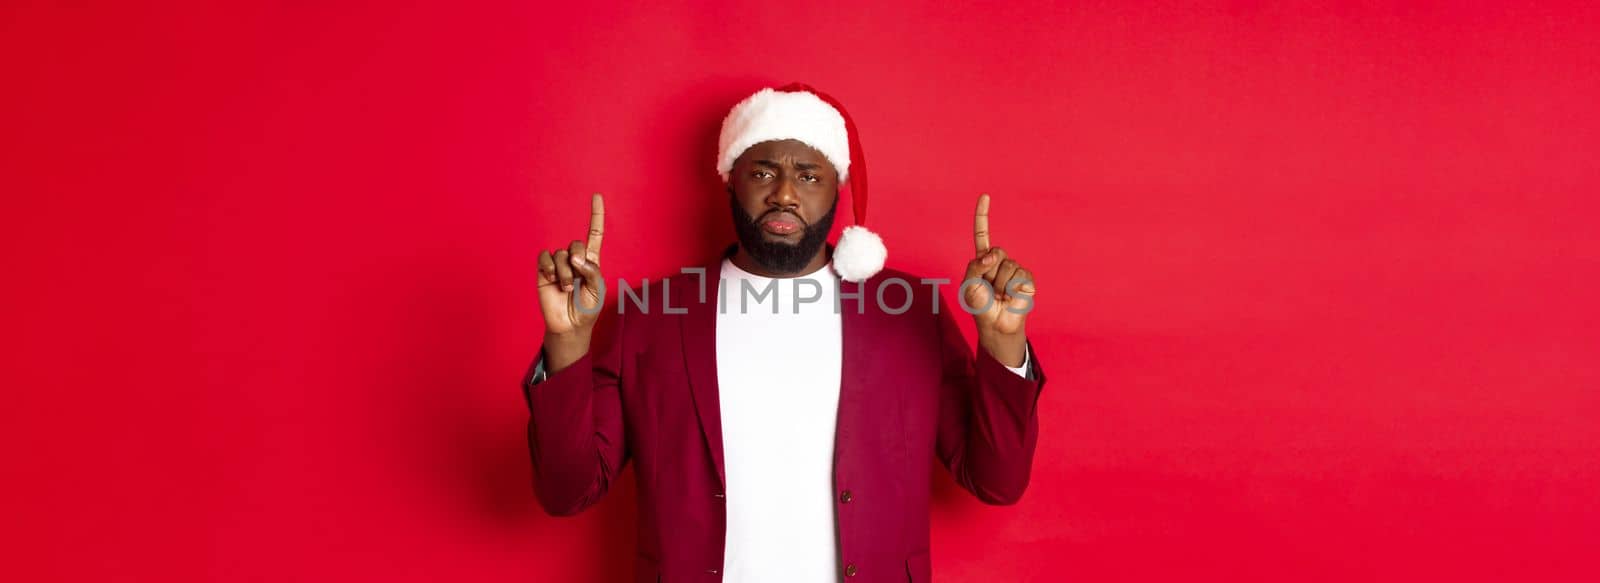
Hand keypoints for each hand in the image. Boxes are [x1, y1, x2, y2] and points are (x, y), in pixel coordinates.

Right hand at [536, 193, 605, 369]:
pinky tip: (551, 279)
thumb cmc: (587, 309)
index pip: (594, 234)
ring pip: (560, 253)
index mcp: (591, 262)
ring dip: (564, 272)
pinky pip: (545, 257)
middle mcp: (574, 260)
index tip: (596, 196)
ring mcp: (559, 265)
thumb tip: (575, 257)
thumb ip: (592, 271)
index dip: (596, 215)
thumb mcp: (598, 290)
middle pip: (575, 243)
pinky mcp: (544, 271)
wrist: (569, 326)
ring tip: (565, 288)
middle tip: (576, 278)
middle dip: (577, 259)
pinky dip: (549, 267)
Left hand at [961, 193, 1035, 366]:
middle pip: (997, 251)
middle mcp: (999, 261)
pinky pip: (1019, 277)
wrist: (996, 324)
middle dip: (990, 271)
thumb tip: (994, 255)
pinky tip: (1010, 298)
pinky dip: (1012, 289)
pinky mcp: (1027, 279)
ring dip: (1000, 284)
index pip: (982, 233)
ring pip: (1008, 266)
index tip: (985, 196)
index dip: (983, 215)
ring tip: (999, 296)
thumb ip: (975, 266)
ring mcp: (1014, 269)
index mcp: (983, 259)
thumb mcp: (969, 285)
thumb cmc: (980, 305)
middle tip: (989, 289)